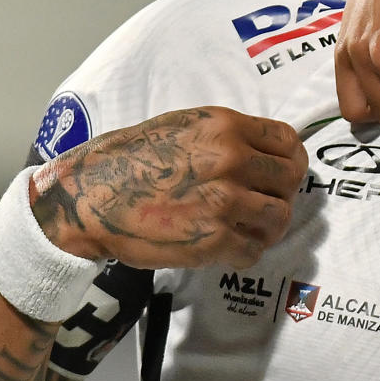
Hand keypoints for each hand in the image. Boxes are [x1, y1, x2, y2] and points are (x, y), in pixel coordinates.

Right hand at [29, 107, 306, 269]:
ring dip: (266, 227)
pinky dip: (245, 253)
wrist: (88, 197)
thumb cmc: (127, 160)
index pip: (287, 141)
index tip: (284, 173)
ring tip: (248, 230)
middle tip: (263, 204)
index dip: (291, 160)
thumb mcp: (183, 127)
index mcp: (225, 127)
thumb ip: (226, 137)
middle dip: (281, 194)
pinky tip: (228, 248)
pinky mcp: (213, 240)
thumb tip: (261, 153)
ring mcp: (224, 201)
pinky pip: (252, 251)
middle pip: (290, 180)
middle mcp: (232, 160)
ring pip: (279, 217)